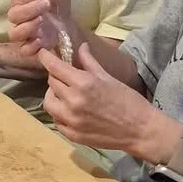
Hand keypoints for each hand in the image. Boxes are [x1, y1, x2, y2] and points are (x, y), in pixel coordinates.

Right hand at [8, 0, 78, 57]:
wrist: (64, 23)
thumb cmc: (55, 4)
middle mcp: (16, 16)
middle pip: (13, 14)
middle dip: (30, 9)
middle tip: (47, 4)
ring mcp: (21, 33)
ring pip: (14, 33)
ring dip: (28, 27)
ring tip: (42, 21)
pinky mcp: (28, 48)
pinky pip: (23, 49)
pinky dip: (30, 46)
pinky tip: (41, 40)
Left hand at [41, 42, 176, 160]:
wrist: (140, 130)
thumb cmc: (127, 100)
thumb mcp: (108, 77)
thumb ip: (89, 62)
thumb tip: (81, 47)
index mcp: (83, 83)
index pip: (54, 67)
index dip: (46, 58)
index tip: (42, 53)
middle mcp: (73, 101)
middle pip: (51, 83)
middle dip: (55, 75)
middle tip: (64, 74)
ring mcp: (71, 120)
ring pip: (49, 102)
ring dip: (53, 94)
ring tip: (64, 93)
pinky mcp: (72, 135)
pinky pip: (56, 120)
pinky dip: (59, 112)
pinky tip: (69, 109)